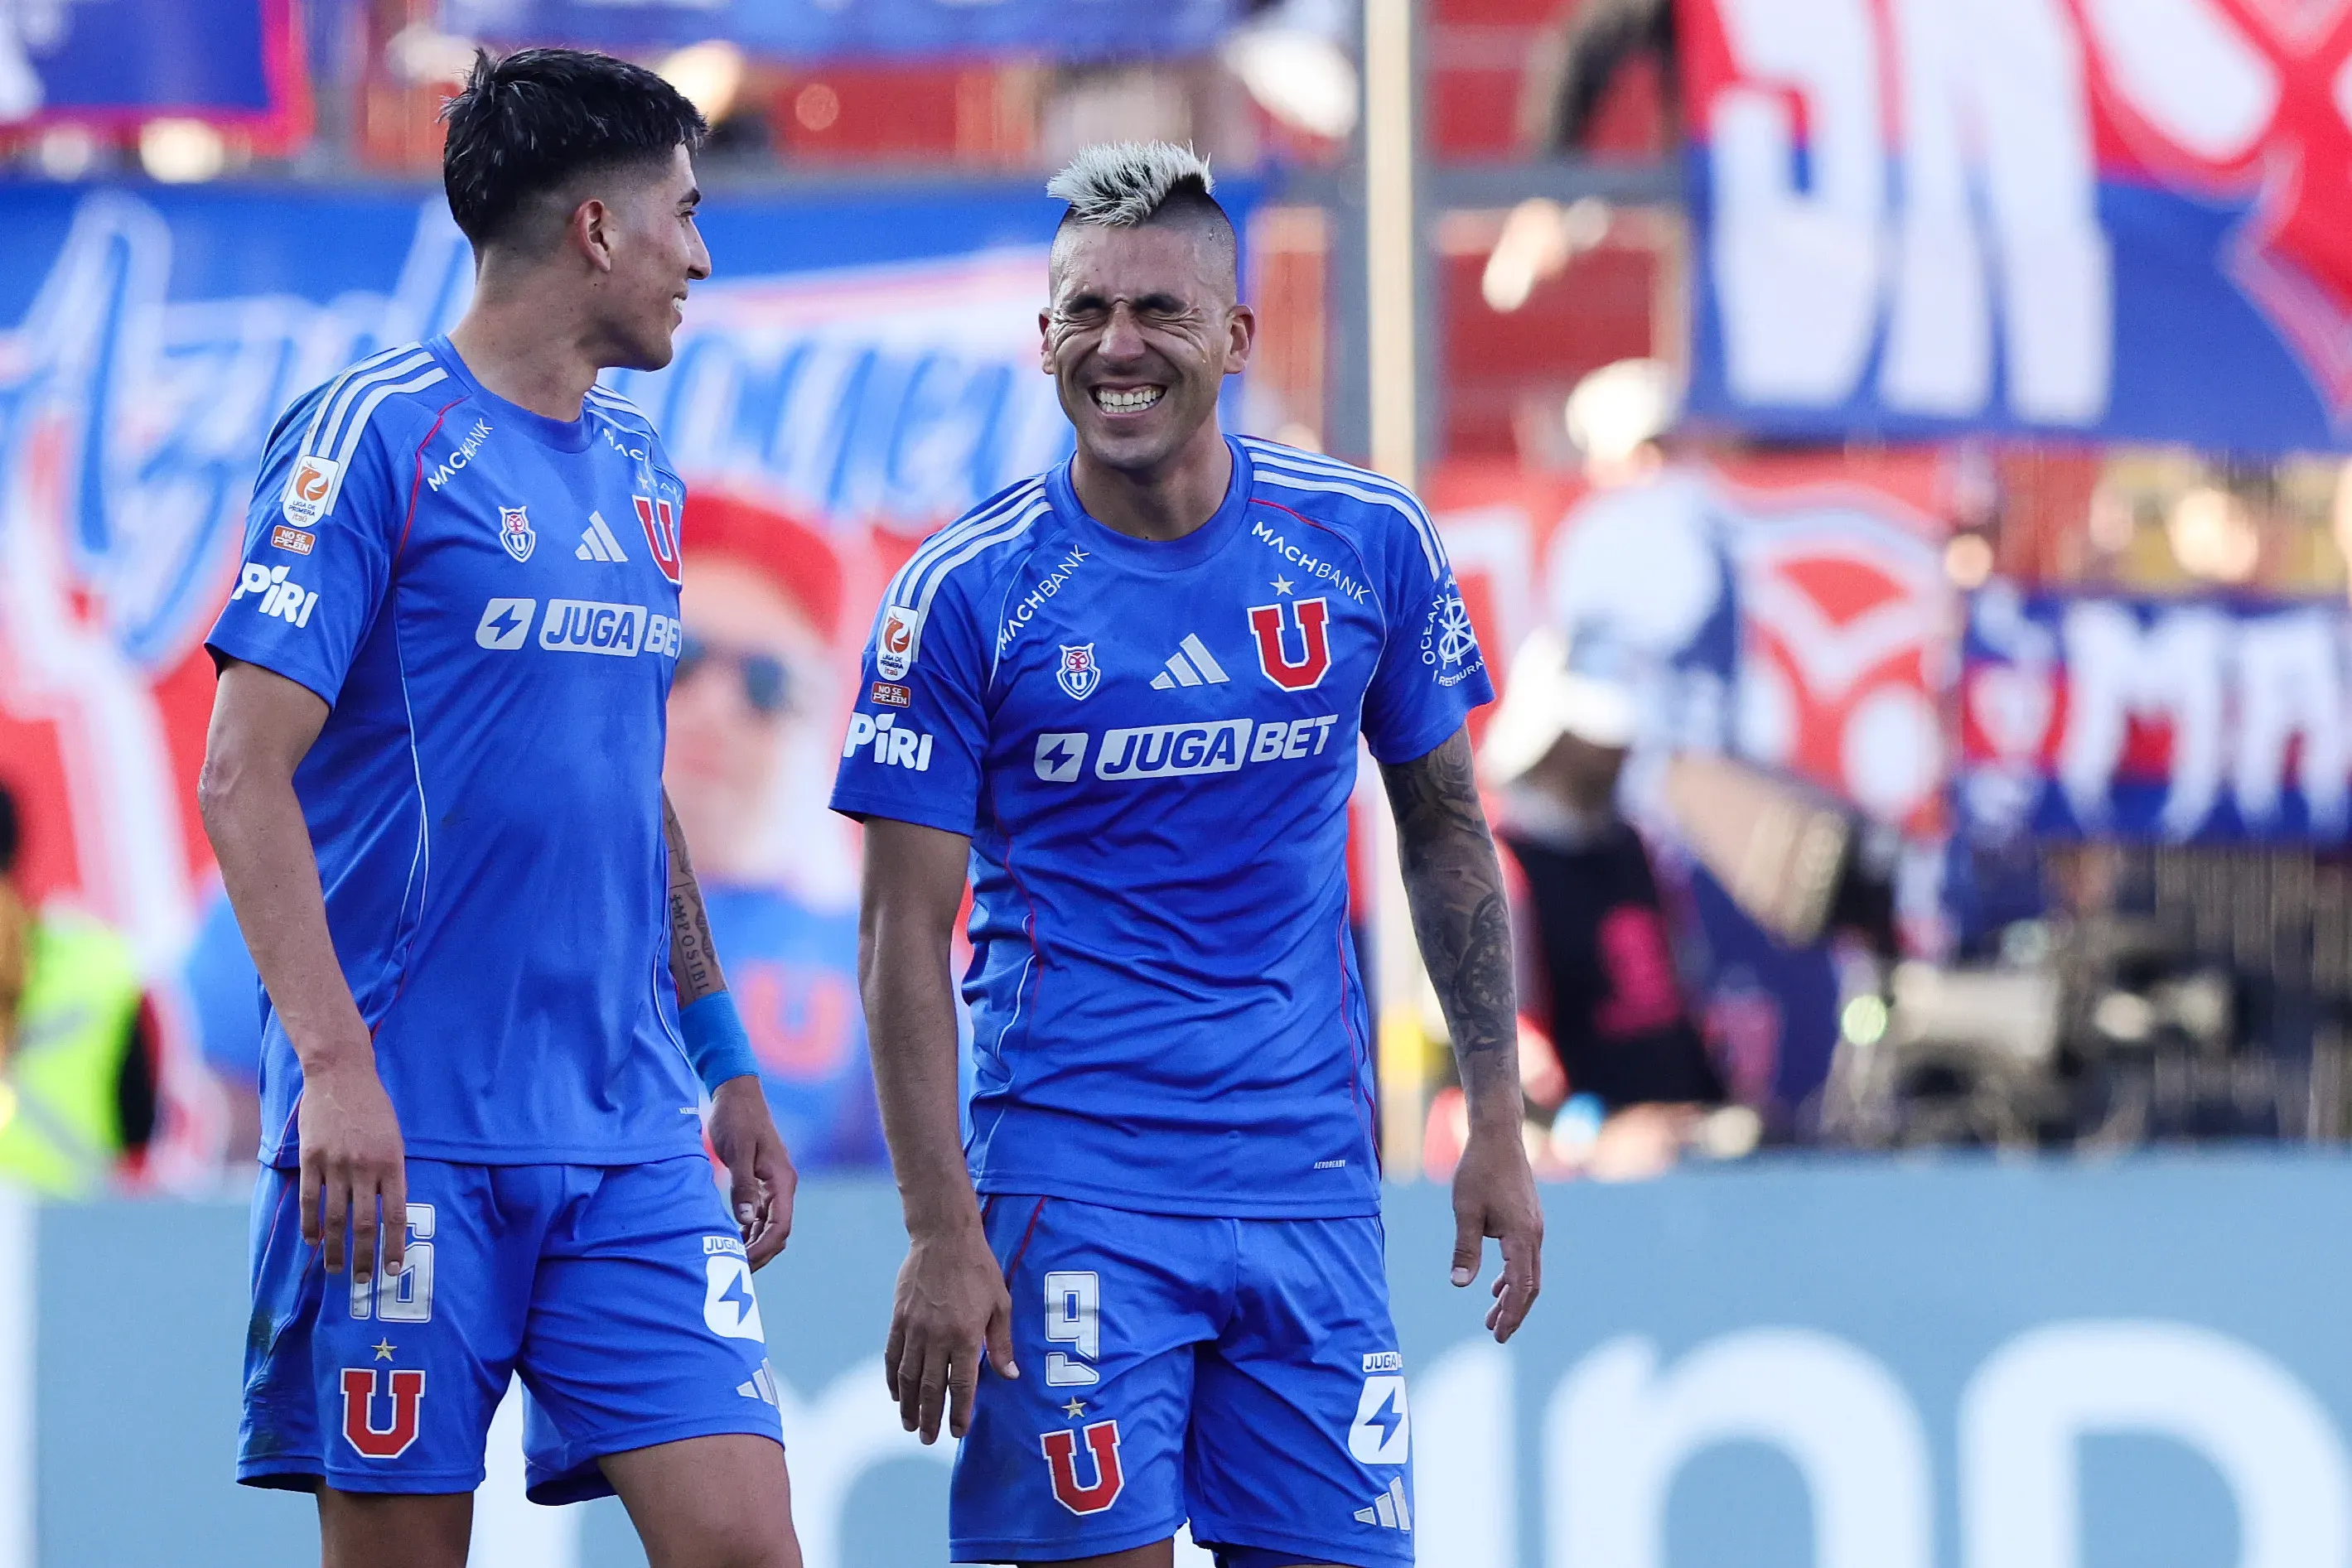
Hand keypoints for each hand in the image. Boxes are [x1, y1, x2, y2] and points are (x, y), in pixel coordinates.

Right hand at [298, 1054, 405, 1280]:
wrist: (341, 1074)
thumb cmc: (374, 1108)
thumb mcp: (395, 1138)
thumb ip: (392, 1173)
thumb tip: (390, 1212)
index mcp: (393, 1162)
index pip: (395, 1214)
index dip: (393, 1245)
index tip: (391, 1269)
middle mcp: (365, 1166)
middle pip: (365, 1223)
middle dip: (364, 1257)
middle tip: (362, 1282)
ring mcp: (336, 1163)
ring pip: (335, 1217)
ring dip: (336, 1249)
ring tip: (337, 1271)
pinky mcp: (311, 1158)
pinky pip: (309, 1199)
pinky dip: (310, 1225)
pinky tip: (313, 1242)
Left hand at [709, 1076, 796, 1268]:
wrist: (736, 1093)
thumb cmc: (736, 1119)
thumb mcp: (738, 1151)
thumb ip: (743, 1185)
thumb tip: (747, 1219)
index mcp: (782, 1179)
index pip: (780, 1226)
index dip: (763, 1249)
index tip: (742, 1264)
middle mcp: (783, 1186)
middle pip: (778, 1232)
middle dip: (760, 1254)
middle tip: (734, 1270)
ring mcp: (774, 1185)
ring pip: (770, 1226)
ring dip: (754, 1245)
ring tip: (731, 1260)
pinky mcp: (762, 1182)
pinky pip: (761, 1216)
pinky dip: (750, 1232)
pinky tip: (733, 1240)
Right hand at [884, 1217, 1018, 1443]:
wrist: (944, 1238)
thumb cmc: (979, 1270)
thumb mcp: (1000, 1304)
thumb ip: (1002, 1344)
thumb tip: (1010, 1376)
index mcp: (965, 1336)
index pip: (961, 1385)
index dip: (959, 1412)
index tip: (958, 1432)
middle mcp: (937, 1337)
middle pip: (930, 1388)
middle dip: (930, 1417)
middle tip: (928, 1438)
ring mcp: (914, 1328)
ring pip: (907, 1377)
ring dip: (908, 1405)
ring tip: (909, 1424)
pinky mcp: (899, 1318)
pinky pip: (893, 1355)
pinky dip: (892, 1379)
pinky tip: (895, 1394)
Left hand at [1450, 1122, 1543, 1342]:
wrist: (1498, 1136)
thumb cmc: (1479, 1170)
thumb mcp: (1465, 1210)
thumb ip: (1465, 1249)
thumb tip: (1460, 1285)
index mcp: (1522, 1236)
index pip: (1521, 1286)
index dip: (1511, 1314)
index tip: (1498, 1335)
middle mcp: (1534, 1235)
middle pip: (1529, 1285)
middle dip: (1513, 1311)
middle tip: (1495, 1334)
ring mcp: (1534, 1227)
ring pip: (1528, 1272)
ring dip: (1511, 1295)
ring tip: (1490, 1317)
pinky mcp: (1528, 1220)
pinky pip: (1524, 1257)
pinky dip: (1512, 1275)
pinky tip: (1495, 1284)